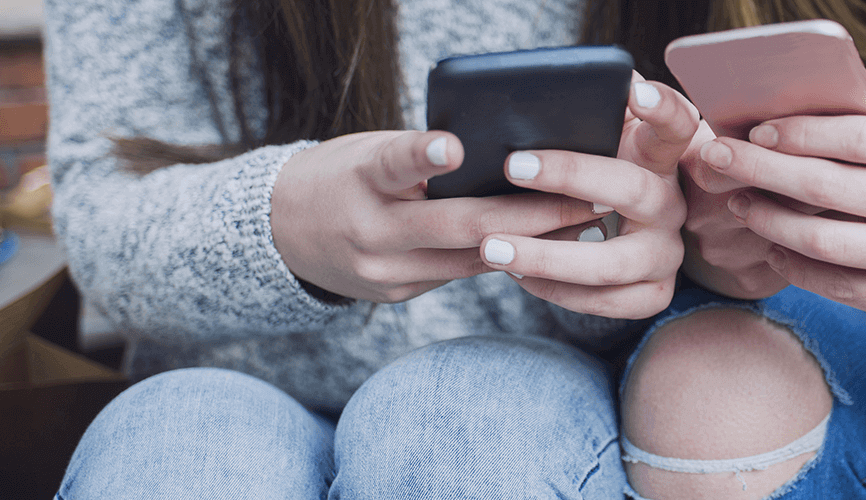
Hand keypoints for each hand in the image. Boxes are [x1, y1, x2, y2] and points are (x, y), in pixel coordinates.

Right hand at [271, 130, 604, 303]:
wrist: (280, 235)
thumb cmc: (340, 176)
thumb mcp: (368, 152)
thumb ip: (422, 157)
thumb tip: (502, 155)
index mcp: (360, 181)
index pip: (391, 163)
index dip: (422, 154)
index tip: (454, 145)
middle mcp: (371, 231)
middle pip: (458, 225)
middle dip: (530, 214)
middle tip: (585, 199)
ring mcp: (385, 271)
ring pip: (470, 258)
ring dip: (532, 243)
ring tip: (583, 224)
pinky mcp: (399, 294)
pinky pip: (461, 274)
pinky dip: (503, 259)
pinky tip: (547, 248)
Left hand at [476, 76, 697, 318]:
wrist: (621, 230)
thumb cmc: (595, 170)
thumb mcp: (599, 137)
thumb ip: (590, 108)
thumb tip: (559, 84)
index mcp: (658, 156)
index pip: (678, 124)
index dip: (663, 109)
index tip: (635, 94)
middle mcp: (669, 203)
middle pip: (633, 189)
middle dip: (571, 176)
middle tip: (512, 165)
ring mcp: (666, 252)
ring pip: (614, 263)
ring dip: (548, 257)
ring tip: (492, 247)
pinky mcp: (655, 292)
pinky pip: (608, 304)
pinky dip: (558, 293)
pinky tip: (518, 276)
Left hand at [698, 87, 865, 352]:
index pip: (859, 138)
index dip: (800, 132)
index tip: (757, 128)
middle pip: (826, 187)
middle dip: (758, 169)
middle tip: (715, 159)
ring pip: (824, 240)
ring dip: (769, 220)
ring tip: (737, 203)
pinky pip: (841, 286)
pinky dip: (799, 267)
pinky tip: (774, 247)